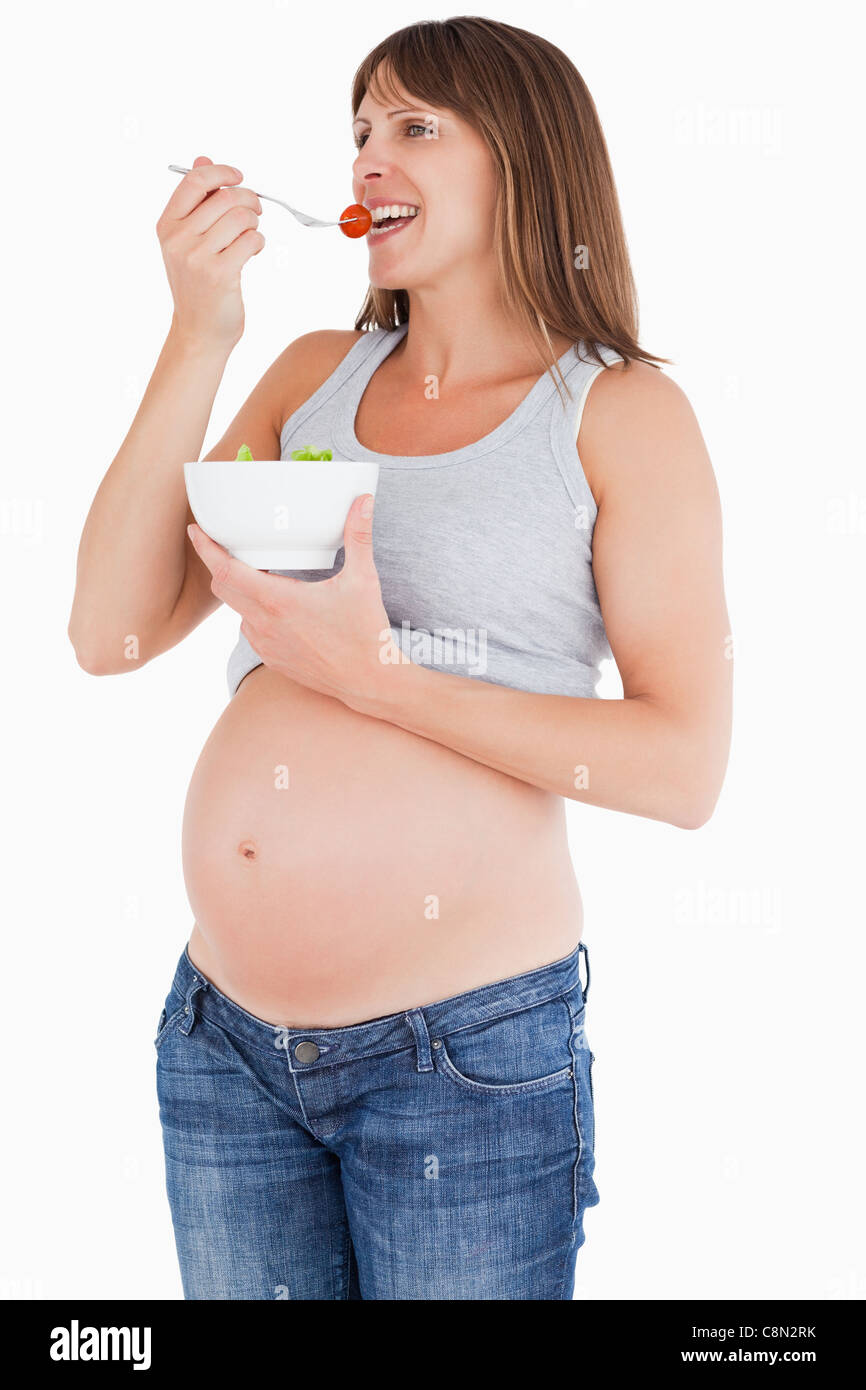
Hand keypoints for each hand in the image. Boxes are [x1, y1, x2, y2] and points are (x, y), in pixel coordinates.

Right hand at [157, 155, 264, 351]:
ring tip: (250, 236)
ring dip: (254, 223)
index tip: (238, 177)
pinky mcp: (220, 274)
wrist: (199, 331)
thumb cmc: (197, 285)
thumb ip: (196, 202)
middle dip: (248, 200)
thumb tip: (203, 159)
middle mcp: (178, 239)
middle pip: (224, 197)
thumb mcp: (187, 241)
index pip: (194, 181)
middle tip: (255, 212)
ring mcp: (197, 257)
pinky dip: (258, 242)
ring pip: (241, 217)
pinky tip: (252, 252)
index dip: (221, 173)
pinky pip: (251, 240)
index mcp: (167, 226)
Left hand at [188, 494, 399, 711]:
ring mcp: (265, 645)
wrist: (367, 681)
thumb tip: (363, 501)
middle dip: (219, 564)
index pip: (225, 570)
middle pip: (222, 587)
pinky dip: (254, 614)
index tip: (196, 530)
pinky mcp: (272, 659)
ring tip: (259, 575)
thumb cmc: (364, 633)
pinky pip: (250, 630)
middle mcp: (264, 624)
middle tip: (228, 546)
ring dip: (240, 590)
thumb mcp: (362, 580)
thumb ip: (358, 536)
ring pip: (236, 610)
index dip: (205, 548)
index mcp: (279, 600)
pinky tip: (274, 607)